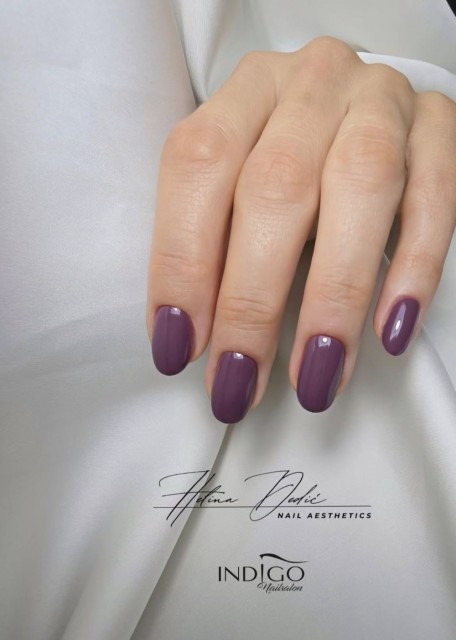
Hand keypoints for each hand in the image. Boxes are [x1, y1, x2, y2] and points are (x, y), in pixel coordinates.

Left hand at [146, 36, 455, 421]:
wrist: (363, 113)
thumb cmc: (287, 163)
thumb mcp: (234, 185)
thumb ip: (210, 242)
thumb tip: (184, 337)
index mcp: (244, 92)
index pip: (198, 168)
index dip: (182, 262)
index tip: (178, 346)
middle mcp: (311, 83)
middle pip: (275, 188)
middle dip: (252, 301)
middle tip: (241, 381)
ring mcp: (381, 99)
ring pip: (360, 185)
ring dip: (333, 294)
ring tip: (314, 375)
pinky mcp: (438, 128)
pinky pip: (435, 193)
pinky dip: (413, 267)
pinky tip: (389, 331)